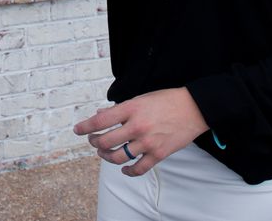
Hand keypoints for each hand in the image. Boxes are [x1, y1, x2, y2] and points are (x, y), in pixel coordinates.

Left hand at [74, 88, 207, 176]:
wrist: (193, 108)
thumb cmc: (166, 100)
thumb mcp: (141, 98)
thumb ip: (121, 109)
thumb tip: (101, 115)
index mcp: (131, 108)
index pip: (100, 120)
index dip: (85, 127)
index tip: (77, 130)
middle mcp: (137, 126)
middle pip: (106, 141)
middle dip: (95, 143)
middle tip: (93, 141)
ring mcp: (148, 142)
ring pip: (118, 157)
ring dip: (107, 157)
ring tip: (104, 153)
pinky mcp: (158, 154)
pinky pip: (138, 169)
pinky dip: (128, 172)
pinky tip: (124, 169)